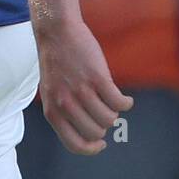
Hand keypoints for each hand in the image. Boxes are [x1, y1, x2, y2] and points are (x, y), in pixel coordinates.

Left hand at [35, 16, 133, 155]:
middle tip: (103, 111)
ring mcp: (81, 91)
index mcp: (52, 110)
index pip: (74, 144)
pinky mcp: (97, 78)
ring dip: (114, 112)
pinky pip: (119, 102)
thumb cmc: (56, 62)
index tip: (100, 143)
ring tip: (111, 101)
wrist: (57, 31)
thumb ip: (63, 112)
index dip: (91, 148)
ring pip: (109, 119)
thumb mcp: (52, 91)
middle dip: (103, 126)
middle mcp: (65, 103)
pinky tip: (125, 99)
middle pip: (96, 132)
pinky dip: (126, 103)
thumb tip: (88, 135)